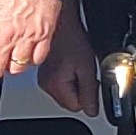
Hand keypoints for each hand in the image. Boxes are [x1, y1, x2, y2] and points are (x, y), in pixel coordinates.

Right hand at [37, 0, 100, 116]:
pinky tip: (70, 63)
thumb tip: (92, 111)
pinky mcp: (44, 73)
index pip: (77, 107)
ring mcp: (43, 79)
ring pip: (65, 94)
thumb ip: (90, 93)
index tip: (91, 82)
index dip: (88, 96)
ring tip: (76, 65)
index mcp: (55, 85)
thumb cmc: (72, 39)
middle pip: (69, 102)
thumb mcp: (88, 68)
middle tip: (84, 71)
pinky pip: (60, 85)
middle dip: (80, 90)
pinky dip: (68, 78)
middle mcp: (45, 85)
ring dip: (74, 84)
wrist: (60, 23)